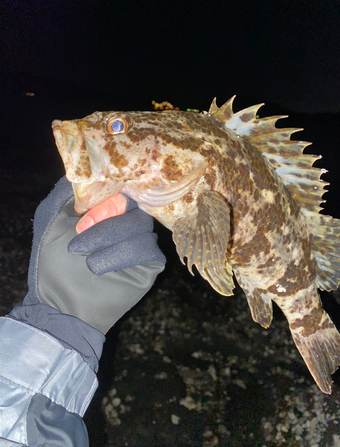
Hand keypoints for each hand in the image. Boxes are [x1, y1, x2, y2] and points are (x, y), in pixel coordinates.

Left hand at [24, 177, 165, 333]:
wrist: (62, 304)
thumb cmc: (54, 263)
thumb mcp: (52, 221)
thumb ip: (68, 193)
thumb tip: (86, 172)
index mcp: (107, 208)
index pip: (121, 187)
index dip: (106, 196)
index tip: (83, 214)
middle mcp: (127, 221)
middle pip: (134, 205)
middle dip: (106, 220)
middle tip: (81, 233)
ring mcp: (140, 242)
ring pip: (141, 226)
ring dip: (110, 239)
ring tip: (86, 259)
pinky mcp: (150, 264)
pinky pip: (148, 248)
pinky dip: (122, 255)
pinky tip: (99, 267)